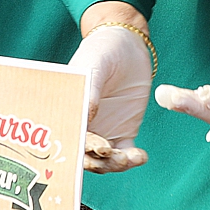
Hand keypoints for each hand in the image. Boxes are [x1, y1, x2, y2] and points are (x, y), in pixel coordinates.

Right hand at [70, 4, 152, 172]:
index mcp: (67, 113)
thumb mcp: (95, 66)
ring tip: (131, 157)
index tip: (98, 148)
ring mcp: (102, 133)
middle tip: (114, 156)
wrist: (127, 45)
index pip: (69, 137)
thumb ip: (90, 91)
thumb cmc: (102, 51)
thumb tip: (85, 118)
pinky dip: (131, 159)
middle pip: (85, 157)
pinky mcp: (122, 133)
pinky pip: (124, 154)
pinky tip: (141, 156)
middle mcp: (82, 128)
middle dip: (98, 162)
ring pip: (104, 161)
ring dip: (115, 164)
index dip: (81, 148)